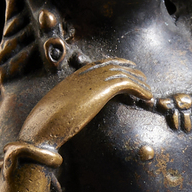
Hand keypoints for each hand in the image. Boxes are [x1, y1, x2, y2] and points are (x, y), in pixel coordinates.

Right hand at [18, 59, 154, 148]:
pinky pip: (128, 84)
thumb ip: (61, 111)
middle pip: (111, 65)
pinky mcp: (103, 90)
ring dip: (138, 80)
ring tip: (148, 89)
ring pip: (122, 73)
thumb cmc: (44, 126)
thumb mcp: (52, 113)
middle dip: (128, 69)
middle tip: (140, 75)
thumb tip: (60, 120)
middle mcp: (83, 76)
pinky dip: (140, 88)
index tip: (121, 67)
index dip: (111, 65)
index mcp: (71, 79)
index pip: (95, 65)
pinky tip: (147, 96)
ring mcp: (93, 81)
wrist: (43, 126)